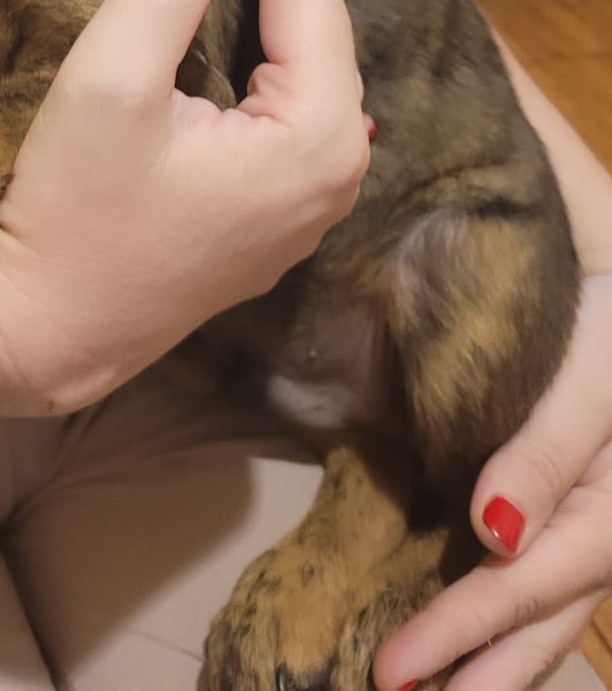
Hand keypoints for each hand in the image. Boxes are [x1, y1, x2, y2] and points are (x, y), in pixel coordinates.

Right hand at [0, 0, 369, 413]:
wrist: (34, 336)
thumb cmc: (66, 212)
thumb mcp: (115, 77)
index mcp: (312, 140)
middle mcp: (329, 176)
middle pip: (320, 25)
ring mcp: (301, 204)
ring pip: (306, 62)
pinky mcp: (263, 215)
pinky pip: (286, 99)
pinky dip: (270, 39)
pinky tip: (254, 4)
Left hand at [374, 270, 611, 689]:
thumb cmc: (608, 328)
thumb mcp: (589, 380)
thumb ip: (545, 453)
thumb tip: (494, 533)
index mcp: (610, 514)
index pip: (522, 588)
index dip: (457, 633)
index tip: (393, 670)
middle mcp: (605, 537)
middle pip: (540, 627)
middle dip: (477, 680)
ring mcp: (591, 531)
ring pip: (544, 617)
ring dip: (490, 661)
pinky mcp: (573, 515)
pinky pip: (540, 584)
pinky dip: (503, 620)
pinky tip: (467, 636)